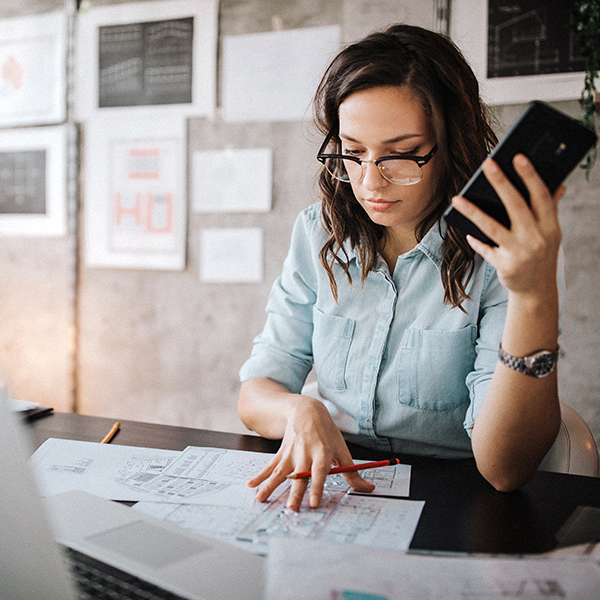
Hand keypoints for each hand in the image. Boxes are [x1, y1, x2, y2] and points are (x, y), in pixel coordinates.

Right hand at [246, 396, 374, 510]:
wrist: (306, 410)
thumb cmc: (327, 432)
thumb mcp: (342, 449)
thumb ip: (353, 473)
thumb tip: (369, 490)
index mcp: (322, 452)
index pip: (320, 472)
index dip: (317, 487)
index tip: (314, 503)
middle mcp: (305, 453)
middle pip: (299, 476)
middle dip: (294, 493)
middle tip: (291, 509)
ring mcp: (291, 453)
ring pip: (280, 472)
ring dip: (270, 486)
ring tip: (261, 500)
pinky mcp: (281, 453)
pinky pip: (270, 467)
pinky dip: (260, 476)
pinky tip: (251, 486)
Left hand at [451, 155, 564, 298]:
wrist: (537, 290)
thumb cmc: (541, 254)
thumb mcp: (550, 233)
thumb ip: (550, 209)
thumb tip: (559, 185)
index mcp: (550, 226)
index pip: (541, 196)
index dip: (530, 176)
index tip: (518, 157)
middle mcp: (536, 238)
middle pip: (516, 206)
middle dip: (501, 183)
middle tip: (487, 164)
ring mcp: (520, 253)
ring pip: (492, 227)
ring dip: (473, 212)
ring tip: (457, 198)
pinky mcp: (504, 266)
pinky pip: (485, 249)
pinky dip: (475, 241)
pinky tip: (465, 231)